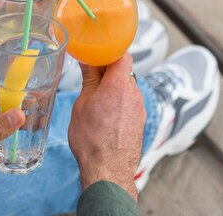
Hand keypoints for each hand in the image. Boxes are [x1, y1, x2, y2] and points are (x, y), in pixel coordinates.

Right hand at [68, 55, 145, 201]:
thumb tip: (87, 62)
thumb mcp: (82, 105)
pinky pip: (130, 101)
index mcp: (118, 85)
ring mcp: (139, 107)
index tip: (95, 54)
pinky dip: (118, 101)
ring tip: (95, 98)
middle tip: (90, 75)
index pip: (122, 55)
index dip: (109, 52)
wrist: (108, 170)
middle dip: (108, 70)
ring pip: (127, 87)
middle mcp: (134, 94)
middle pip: (124, 70)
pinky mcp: (140, 119)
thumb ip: (89, 80)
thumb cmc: (92, 140)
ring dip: (113, 87)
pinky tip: (104, 113)